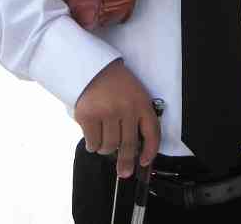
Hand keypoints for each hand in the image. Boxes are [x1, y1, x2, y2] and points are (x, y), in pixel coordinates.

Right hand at [74, 59, 160, 177]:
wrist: (91, 67)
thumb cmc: (114, 82)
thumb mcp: (134, 93)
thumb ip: (136, 116)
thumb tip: (134, 148)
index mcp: (141, 102)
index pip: (152, 132)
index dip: (150, 151)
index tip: (144, 161)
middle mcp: (125, 109)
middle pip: (128, 145)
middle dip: (126, 162)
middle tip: (123, 172)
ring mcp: (106, 113)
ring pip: (109, 147)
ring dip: (105, 148)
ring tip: (103, 137)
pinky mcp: (88, 116)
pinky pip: (92, 143)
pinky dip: (92, 144)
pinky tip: (92, 134)